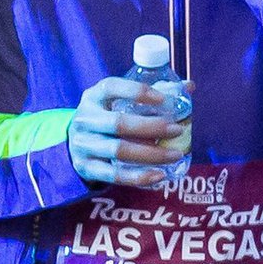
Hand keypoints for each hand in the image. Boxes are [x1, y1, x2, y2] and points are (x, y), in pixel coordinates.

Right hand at [69, 78, 189, 187]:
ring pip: (119, 151)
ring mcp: (83, 145)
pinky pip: (115, 175)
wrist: (74, 144)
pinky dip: (139, 177)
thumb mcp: (116, 101)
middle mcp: (85, 119)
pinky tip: (160, 174)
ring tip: (176, 154)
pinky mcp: (87, 168)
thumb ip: (149, 95)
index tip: (163, 99)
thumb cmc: (105, 118)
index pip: (111, 87)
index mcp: (93, 96)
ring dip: (151, 154)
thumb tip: (189, 86)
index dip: (137, 91)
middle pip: (119, 123)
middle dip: (152, 127)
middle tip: (177, 130)